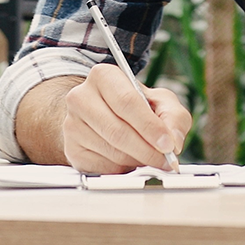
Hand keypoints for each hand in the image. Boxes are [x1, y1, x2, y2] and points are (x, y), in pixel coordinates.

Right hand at [62, 64, 192, 172]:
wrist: (104, 115)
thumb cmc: (135, 106)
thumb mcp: (161, 101)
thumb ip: (174, 117)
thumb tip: (173, 141)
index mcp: (103, 76)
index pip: (127, 102)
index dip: (150, 127)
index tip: (167, 144)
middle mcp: (81, 97)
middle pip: (118, 131)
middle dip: (147, 150)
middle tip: (165, 160)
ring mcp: (71, 125)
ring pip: (111, 152)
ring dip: (137, 160)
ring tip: (150, 158)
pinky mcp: (71, 149)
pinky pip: (102, 167)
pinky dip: (123, 169)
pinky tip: (130, 159)